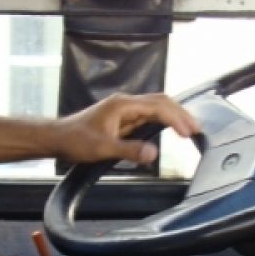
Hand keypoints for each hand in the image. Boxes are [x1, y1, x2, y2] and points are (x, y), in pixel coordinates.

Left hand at [52, 92, 200, 164]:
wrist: (57, 138)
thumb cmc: (75, 141)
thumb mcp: (102, 148)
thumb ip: (129, 150)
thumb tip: (153, 153)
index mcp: (123, 105)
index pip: (158, 107)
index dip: (176, 118)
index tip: (189, 133)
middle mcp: (126, 104)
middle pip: (161, 102)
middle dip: (180, 114)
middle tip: (197, 130)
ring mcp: (124, 110)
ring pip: (156, 108)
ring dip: (173, 117)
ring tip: (189, 130)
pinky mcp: (122, 119)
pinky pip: (148, 116)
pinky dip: (163, 122)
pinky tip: (170, 130)